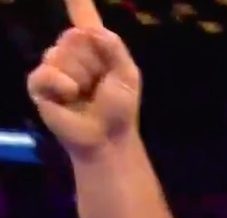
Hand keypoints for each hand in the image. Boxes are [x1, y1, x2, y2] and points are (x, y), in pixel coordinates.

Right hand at [26, 0, 140, 158]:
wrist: (107, 137)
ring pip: (62, 53)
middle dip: (92, 62)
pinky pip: (46, 71)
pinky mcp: (40, 84)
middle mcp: (72, 52)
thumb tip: (90, 30)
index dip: (78, 2)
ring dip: (80, 76)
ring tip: (85, 94)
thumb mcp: (128, 76)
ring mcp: (54, 67)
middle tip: (98, 86)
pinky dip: (62, 83)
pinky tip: (70, 95)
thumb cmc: (120, 108)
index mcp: (96, 48)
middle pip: (75, 37)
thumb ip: (114, 48)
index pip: (85, 17)